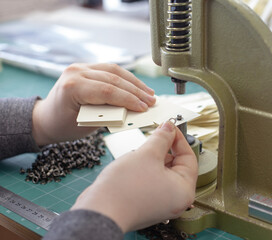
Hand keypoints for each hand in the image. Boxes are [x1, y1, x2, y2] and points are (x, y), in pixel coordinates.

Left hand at [32, 63, 155, 145]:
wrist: (46, 118)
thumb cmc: (63, 125)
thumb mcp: (86, 125)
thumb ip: (108, 115)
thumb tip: (131, 111)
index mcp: (72, 87)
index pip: (107, 91)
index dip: (129, 99)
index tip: (144, 108)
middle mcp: (75, 72)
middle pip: (113, 79)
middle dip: (136, 91)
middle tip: (151, 101)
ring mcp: (80, 67)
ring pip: (114, 70)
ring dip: (134, 83)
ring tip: (149, 93)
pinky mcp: (86, 67)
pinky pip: (110, 69)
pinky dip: (126, 78)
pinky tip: (137, 86)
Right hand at [71, 121, 197, 231]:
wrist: (99, 211)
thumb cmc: (125, 189)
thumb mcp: (147, 154)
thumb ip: (162, 138)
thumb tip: (169, 128)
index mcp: (184, 190)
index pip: (189, 157)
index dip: (178, 139)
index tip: (169, 128)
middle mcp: (175, 199)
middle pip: (175, 165)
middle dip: (162, 150)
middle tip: (153, 137)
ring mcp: (160, 203)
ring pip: (161, 172)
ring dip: (150, 160)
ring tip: (137, 158)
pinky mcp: (146, 203)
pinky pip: (151, 181)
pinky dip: (143, 171)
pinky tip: (131, 168)